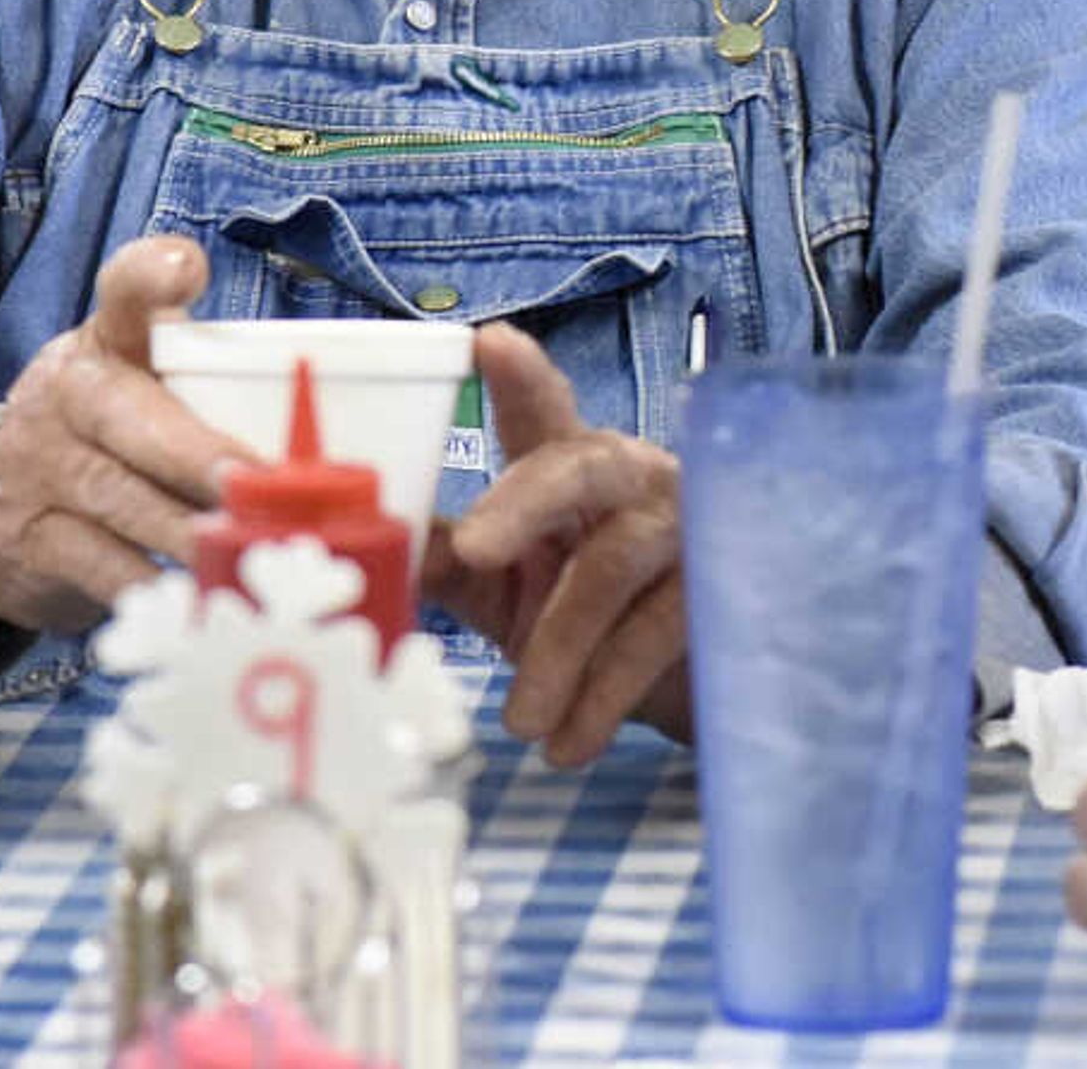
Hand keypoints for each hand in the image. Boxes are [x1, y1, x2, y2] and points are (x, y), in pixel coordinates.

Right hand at [0, 236, 251, 635]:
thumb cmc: (111, 438)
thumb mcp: (143, 390)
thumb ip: (210, 392)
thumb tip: (319, 446)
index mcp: (108, 341)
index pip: (125, 290)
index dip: (152, 275)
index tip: (185, 271)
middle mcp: (64, 391)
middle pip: (134, 418)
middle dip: (198, 455)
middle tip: (253, 482)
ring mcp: (35, 464)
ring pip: (119, 499)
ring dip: (187, 533)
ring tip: (245, 553)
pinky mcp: (23, 535)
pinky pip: (96, 564)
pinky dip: (151, 586)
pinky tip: (194, 600)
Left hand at [418, 326, 685, 768]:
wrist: (683, 685)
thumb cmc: (580, 614)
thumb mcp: (508, 589)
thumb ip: (449, 562)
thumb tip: (369, 547)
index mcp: (569, 467)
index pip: (543, 410)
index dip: (519, 377)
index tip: (489, 342)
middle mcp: (628, 479)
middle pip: (578, 466)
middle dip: (523, 502)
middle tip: (475, 550)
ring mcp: (681, 527)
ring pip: (609, 569)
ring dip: (557, 653)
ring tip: (519, 724)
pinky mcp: (717, 587)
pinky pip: (654, 636)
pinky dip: (602, 697)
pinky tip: (569, 744)